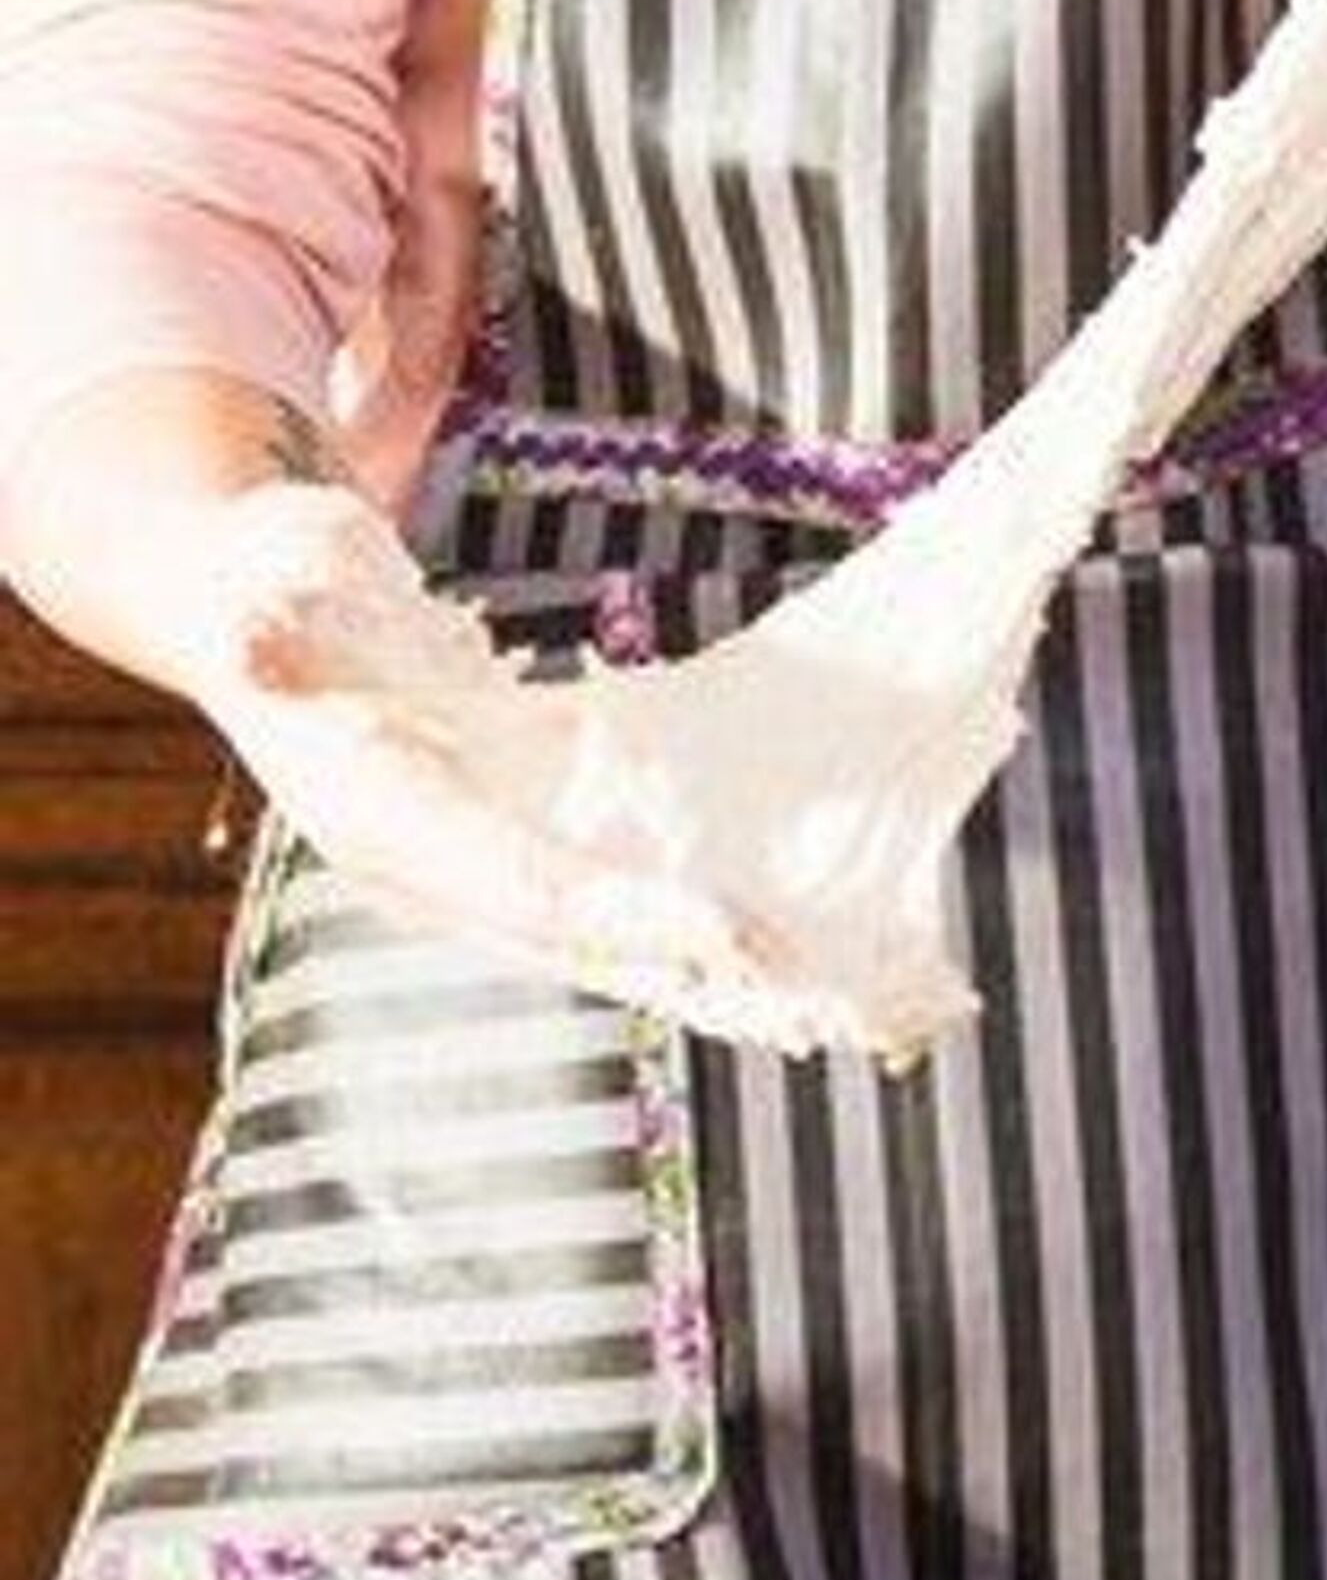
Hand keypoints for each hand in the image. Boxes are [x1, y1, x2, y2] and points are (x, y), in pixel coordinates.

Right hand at [182, 481, 771, 1012]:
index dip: (624, 915)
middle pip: (586, 937)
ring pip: (608, 923)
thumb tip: (252, 634)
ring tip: (822, 983)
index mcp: (385, 824)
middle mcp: (436, 865)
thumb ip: (268, 625)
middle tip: (818, 995)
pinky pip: (612, 871)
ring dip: (702, 951)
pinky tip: (772, 907)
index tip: (727, 933)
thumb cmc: (266, 584)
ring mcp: (478, 851)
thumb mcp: (267, 590)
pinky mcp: (516, 817)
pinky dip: (682, 895)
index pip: (524, 889)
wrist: (257, 598)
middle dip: (692, 967)